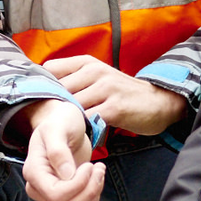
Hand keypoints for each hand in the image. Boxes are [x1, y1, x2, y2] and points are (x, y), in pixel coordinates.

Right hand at [20, 100, 102, 200]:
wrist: (65, 124)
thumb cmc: (60, 122)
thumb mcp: (57, 128)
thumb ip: (58, 150)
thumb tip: (66, 175)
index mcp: (34, 172)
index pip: (55, 195)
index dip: (77, 185)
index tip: (89, 165)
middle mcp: (39, 189)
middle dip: (89, 190)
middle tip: (99, 167)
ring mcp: (51, 196)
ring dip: (93, 195)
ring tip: (99, 172)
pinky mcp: (66, 198)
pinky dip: (94, 200)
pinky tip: (95, 180)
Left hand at [44, 55, 187, 135]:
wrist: (158, 101)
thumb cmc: (122, 93)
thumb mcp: (99, 77)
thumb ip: (75, 80)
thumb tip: (45, 90)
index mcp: (87, 63)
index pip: (51, 69)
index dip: (43, 87)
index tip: (42, 103)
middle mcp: (95, 71)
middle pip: (59, 90)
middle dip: (52, 108)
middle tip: (50, 124)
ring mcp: (106, 88)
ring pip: (73, 106)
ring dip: (67, 122)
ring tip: (63, 132)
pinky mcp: (115, 108)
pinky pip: (89, 120)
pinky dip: (83, 130)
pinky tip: (82, 137)